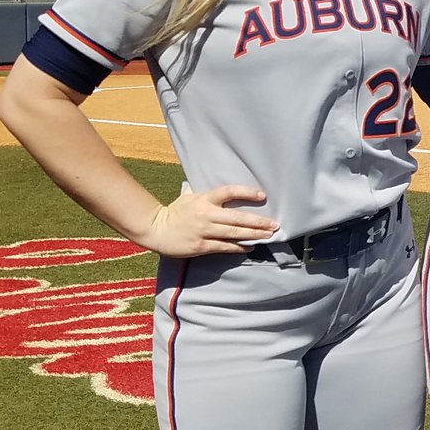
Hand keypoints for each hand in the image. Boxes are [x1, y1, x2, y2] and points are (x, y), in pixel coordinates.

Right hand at [139, 183, 277, 257]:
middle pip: (237, 217)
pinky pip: (224, 247)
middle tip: (275, 224)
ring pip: (234, 233)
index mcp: (204, 199)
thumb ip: (203, 192)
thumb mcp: (188, 197)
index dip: (246, 193)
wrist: (154, 230)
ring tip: (268, 235)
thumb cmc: (174, 212)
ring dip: (254, 235)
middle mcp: (206, 214)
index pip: (229, 191)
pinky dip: (238, 247)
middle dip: (259, 222)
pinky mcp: (200, 246)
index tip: (262, 196)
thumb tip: (214, 182)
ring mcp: (203, 231)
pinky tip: (249, 247)